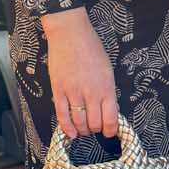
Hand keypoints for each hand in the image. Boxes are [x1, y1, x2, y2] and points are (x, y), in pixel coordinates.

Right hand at [41, 7, 118, 139]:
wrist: (70, 34)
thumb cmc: (91, 48)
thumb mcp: (108, 70)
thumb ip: (107, 90)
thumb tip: (107, 109)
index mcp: (107, 87)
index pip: (111, 118)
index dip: (111, 130)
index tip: (109, 132)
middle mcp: (91, 92)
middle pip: (94, 123)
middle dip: (96, 130)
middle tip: (95, 128)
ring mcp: (73, 92)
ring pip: (79, 122)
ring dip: (82, 130)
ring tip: (84, 129)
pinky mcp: (58, 90)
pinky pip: (62, 114)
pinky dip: (67, 127)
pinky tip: (70, 133)